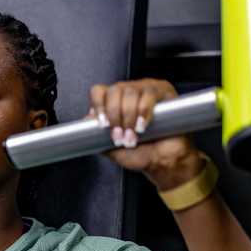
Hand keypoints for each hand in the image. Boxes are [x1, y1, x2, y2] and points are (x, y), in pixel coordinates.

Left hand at [86, 78, 203, 190]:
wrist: (164, 161)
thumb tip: (86, 120)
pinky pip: (149, 94)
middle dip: (115, 116)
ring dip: (129, 117)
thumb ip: (96, 135)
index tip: (102, 124)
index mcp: (114, 103)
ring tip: (134, 135)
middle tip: (120, 135)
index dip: (99, 106)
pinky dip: (143, 111)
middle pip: (114, 90)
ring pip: (130, 92)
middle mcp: (128, 93)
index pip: (99, 91)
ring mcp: (145, 89)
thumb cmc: (141, 153)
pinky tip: (143, 126)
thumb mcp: (112, 148)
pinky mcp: (163, 91)